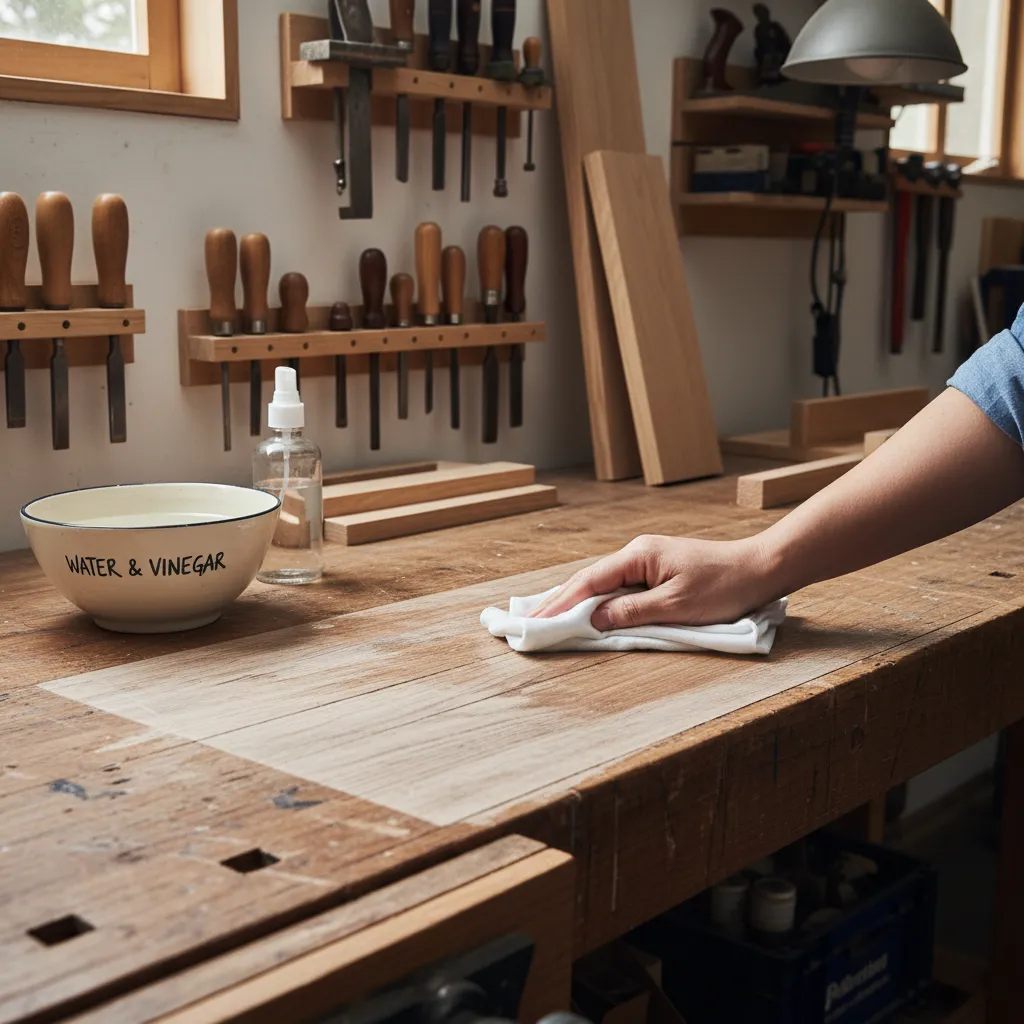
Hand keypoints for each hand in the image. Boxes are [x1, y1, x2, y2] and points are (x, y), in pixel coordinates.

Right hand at [528, 534, 776, 630]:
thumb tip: (594, 619)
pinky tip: (587, 612)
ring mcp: (646, 560)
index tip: (537, 623)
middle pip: (589, 580)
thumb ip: (632, 612)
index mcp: (638, 555)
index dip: (561, 604)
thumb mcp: (676, 606)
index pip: (589, 582)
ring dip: (576, 602)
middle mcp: (637, 553)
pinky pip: (619, 587)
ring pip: (602, 583)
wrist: (760, 568)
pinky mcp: (657, 571)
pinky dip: (599, 601)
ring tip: (548, 620)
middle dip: (559, 602)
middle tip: (530, 624)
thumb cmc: (724, 587)